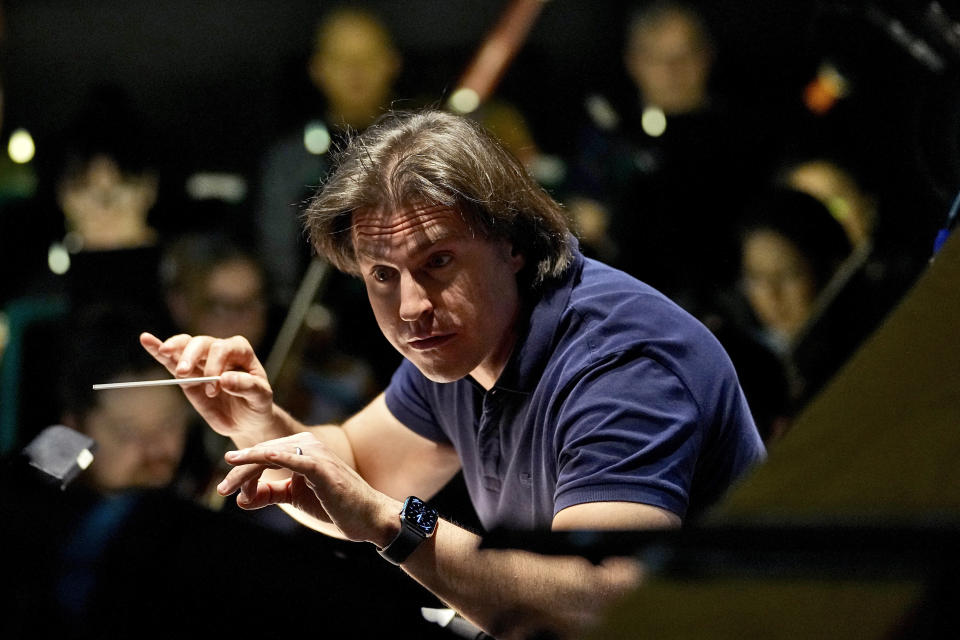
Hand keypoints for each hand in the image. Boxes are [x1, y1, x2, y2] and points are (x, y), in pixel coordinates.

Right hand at [139, 332, 275, 444]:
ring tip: (165, 352)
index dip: (217, 364)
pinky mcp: (188, 374)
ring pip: (186, 346)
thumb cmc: (257, 405)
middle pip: (202, 343)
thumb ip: (246, 387)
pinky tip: (147, 340)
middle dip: (192, 355)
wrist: (246, 419)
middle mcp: (221, 351)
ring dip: (174, 349)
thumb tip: (225, 380)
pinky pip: (171, 360)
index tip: (217, 386)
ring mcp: (202, 361)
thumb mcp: (260, 398)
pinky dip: (158, 350)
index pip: (224, 348)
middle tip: (184, 373)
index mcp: (241, 352)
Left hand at [218, 433, 399, 545]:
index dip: (243, 471)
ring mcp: (315, 453)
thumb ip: (270, 493)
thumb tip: (242, 499)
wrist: (368, 517)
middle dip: (240, 471)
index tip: (228, 489)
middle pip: (263, 453)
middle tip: (222, 488)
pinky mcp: (321, 466)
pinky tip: (253, 459)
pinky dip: (271, 458)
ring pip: (270, 455)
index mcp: (303, 448)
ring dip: (246, 470)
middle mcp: (308, 444)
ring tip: (228, 486)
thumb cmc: (336, 505)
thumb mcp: (296, 497)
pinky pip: (291, 459)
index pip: (264, 455)